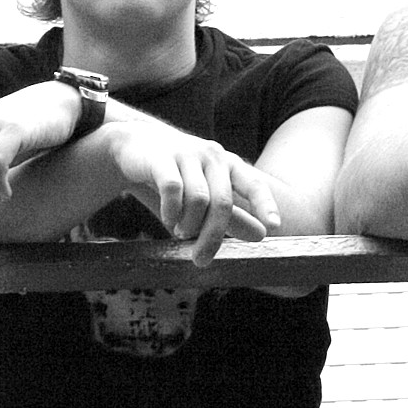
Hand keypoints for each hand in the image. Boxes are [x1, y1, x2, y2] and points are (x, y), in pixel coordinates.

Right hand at [103, 122, 280, 265]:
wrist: (134, 147)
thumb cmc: (176, 176)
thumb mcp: (205, 195)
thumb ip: (232, 214)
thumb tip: (262, 234)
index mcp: (228, 163)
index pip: (253, 184)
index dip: (265, 205)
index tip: (273, 227)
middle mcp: (212, 155)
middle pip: (222, 204)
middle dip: (212, 237)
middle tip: (201, 259)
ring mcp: (187, 154)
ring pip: (198, 200)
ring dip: (188, 225)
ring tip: (179, 230)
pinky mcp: (162, 158)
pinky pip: (172, 190)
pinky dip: (171, 212)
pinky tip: (167, 218)